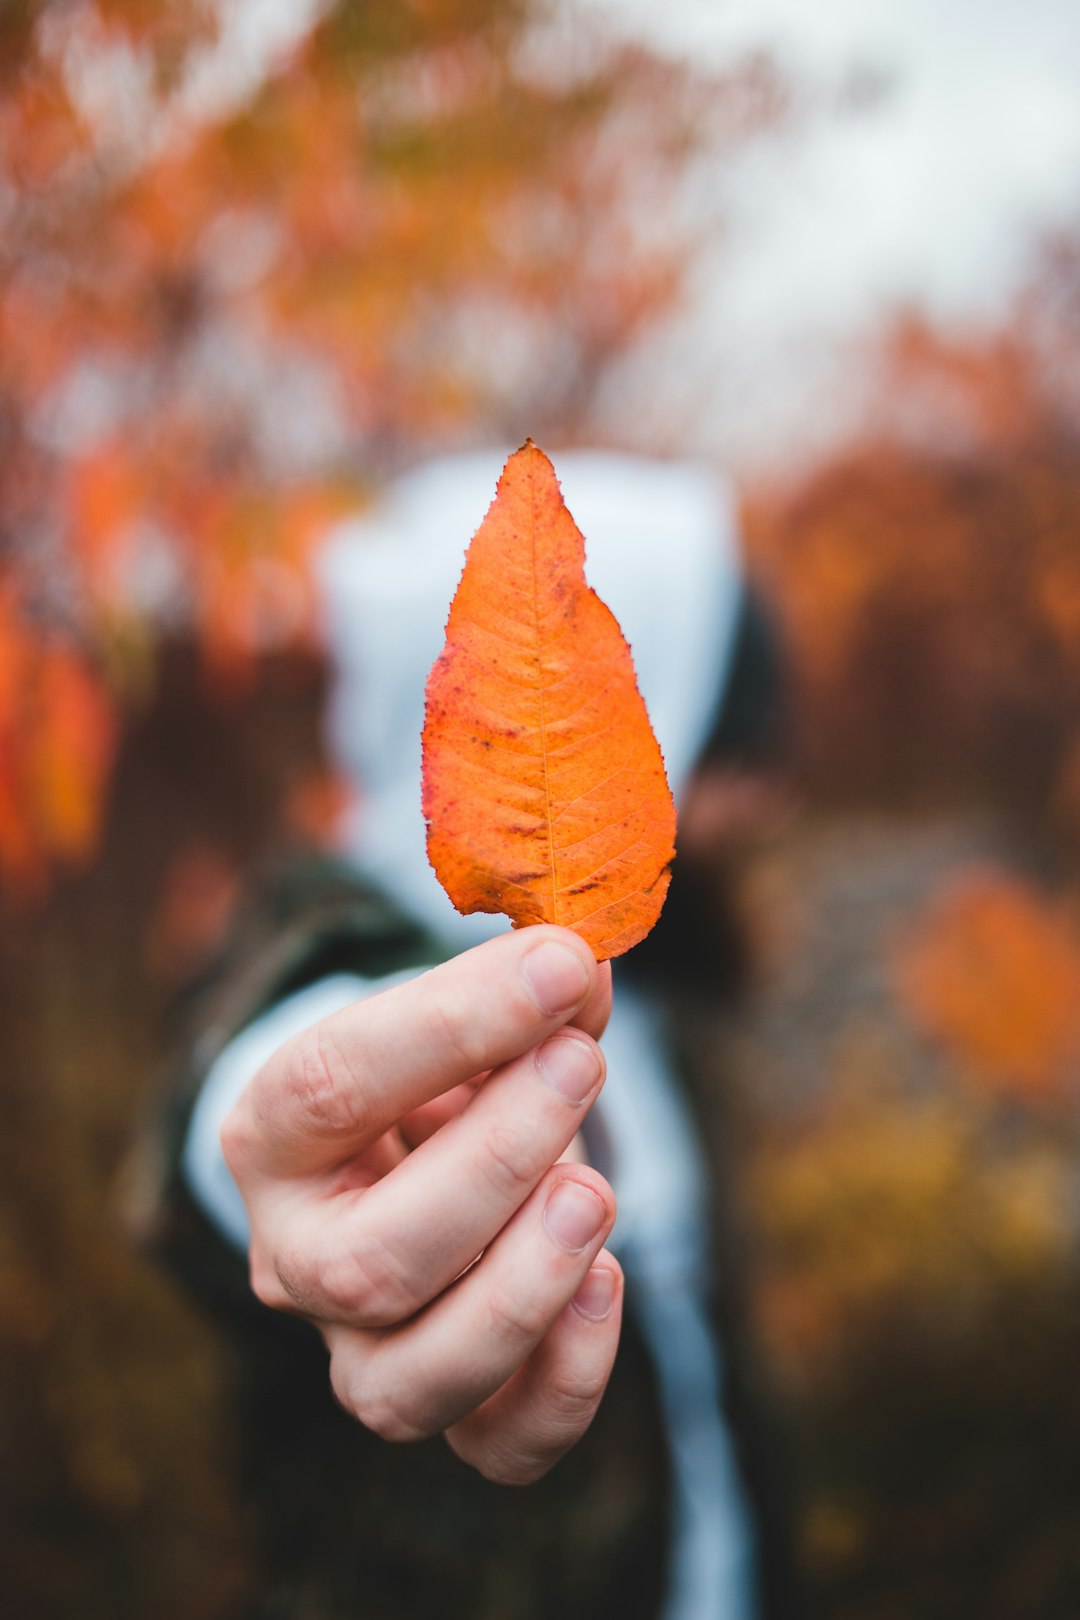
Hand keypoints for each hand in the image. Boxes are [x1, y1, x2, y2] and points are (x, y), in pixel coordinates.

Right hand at [220, 925, 621, 1484]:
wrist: (409, 1161)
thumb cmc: (436, 1079)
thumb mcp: (463, 1020)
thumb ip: (526, 995)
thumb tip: (582, 971)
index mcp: (274, 1136)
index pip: (332, 1085)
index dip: (452, 1022)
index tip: (557, 963)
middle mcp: (294, 1260)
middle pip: (368, 1262)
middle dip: (496, 1161)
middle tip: (580, 1066)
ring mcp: (358, 1352)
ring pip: (407, 1387)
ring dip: (523, 1288)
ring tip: (593, 1191)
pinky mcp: (444, 1406)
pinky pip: (496, 1450)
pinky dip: (566, 1381)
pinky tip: (607, 1281)